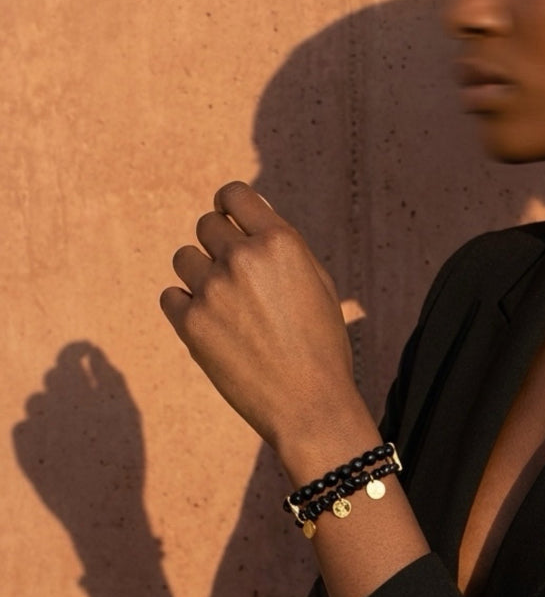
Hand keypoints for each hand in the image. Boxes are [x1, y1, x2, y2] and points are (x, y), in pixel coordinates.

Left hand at [161, 182, 364, 451]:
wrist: (309, 403)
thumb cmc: (321, 342)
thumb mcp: (316, 282)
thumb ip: (282, 248)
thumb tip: (248, 220)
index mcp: (280, 241)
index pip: (233, 193)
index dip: (229, 204)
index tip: (230, 218)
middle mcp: (243, 257)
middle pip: (206, 225)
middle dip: (219, 244)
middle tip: (237, 275)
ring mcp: (212, 289)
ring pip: (184, 258)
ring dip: (200, 273)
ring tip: (227, 304)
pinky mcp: (190, 323)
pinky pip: (171, 296)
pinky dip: (187, 307)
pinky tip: (214, 326)